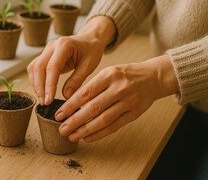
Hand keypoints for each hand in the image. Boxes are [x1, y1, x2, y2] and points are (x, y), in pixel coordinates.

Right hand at [27, 16, 115, 104]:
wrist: (89, 39)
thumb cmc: (91, 51)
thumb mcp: (89, 65)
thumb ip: (77, 80)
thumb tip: (65, 96)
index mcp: (64, 45)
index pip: (52, 67)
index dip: (49, 85)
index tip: (49, 100)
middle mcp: (52, 46)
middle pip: (38, 67)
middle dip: (39, 87)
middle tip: (45, 103)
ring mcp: (46, 50)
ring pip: (33, 68)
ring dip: (36, 84)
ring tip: (43, 99)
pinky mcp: (44, 55)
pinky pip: (35, 68)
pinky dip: (36, 80)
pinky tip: (42, 91)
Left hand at [55, 55, 178, 142]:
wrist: (153, 77)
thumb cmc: (125, 74)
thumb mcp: (108, 72)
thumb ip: (92, 87)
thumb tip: (71, 105)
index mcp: (109, 75)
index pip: (86, 92)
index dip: (70, 105)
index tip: (59, 114)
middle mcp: (119, 88)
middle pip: (93, 108)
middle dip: (75, 121)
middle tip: (62, 129)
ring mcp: (128, 101)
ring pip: (104, 119)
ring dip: (86, 130)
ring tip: (72, 136)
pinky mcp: (134, 113)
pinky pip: (115, 126)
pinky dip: (100, 133)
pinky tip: (87, 137)